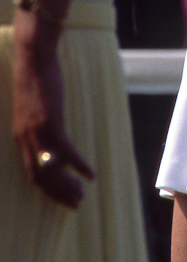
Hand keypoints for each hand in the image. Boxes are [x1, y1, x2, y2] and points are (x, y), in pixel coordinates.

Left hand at [13, 19, 93, 208]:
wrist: (33, 58)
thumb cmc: (35, 77)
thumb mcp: (32, 106)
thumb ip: (37, 124)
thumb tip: (51, 136)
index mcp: (21, 136)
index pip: (32, 173)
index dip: (48, 189)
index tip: (62, 197)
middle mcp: (26, 139)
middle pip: (41, 178)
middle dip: (58, 193)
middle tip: (75, 203)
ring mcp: (38, 133)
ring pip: (51, 170)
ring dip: (67, 186)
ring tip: (81, 194)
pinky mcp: (52, 124)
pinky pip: (66, 152)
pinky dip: (78, 165)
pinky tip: (90, 173)